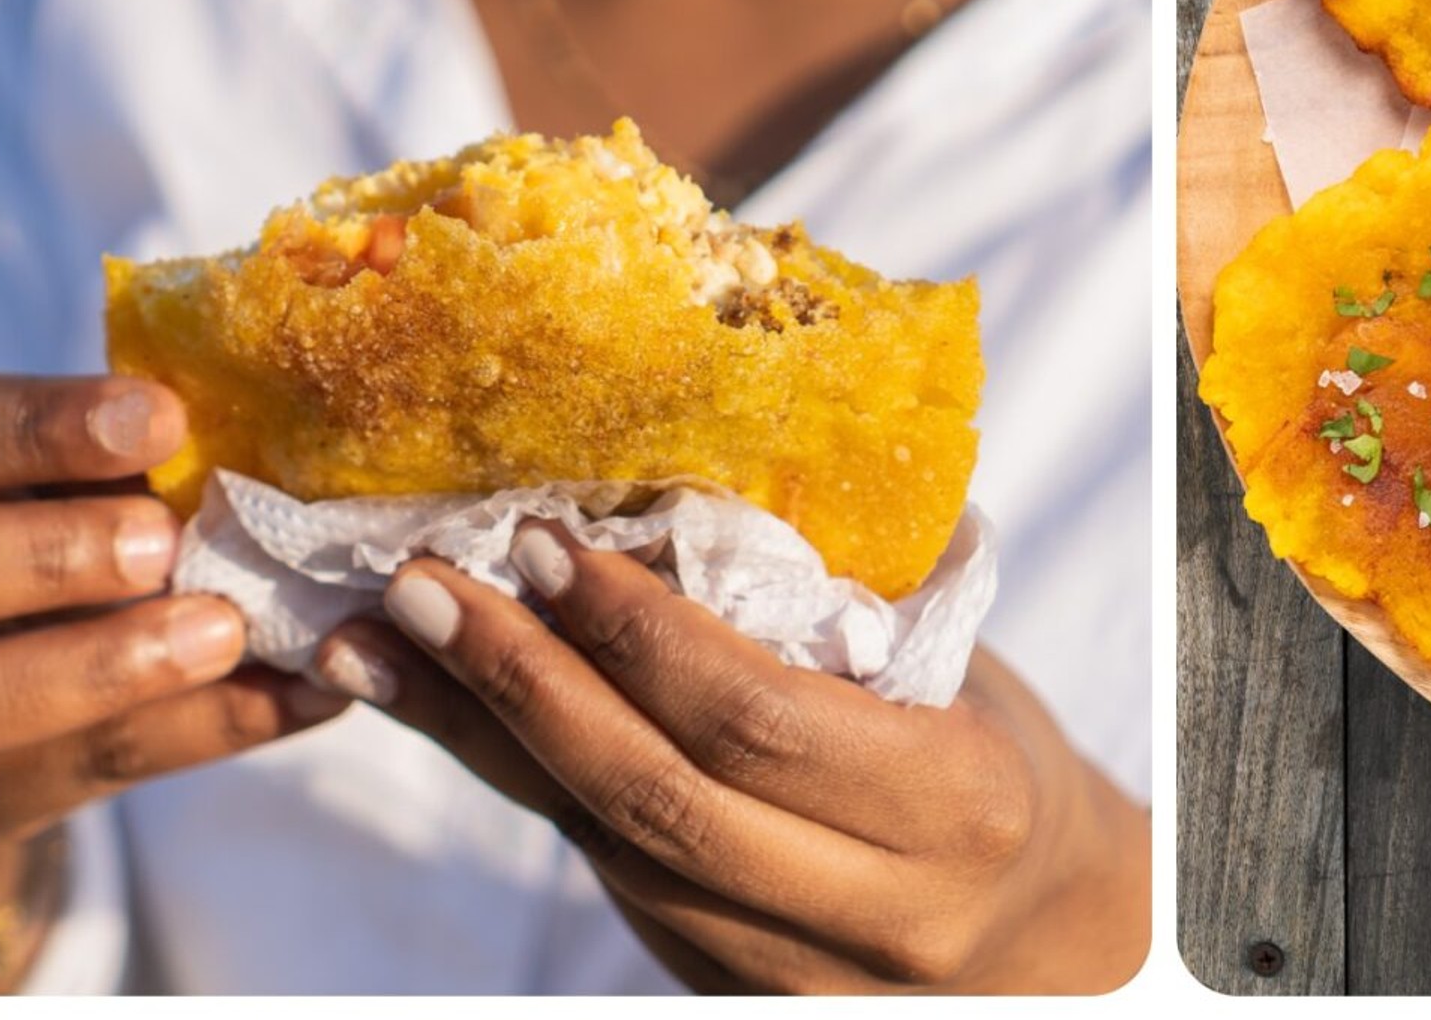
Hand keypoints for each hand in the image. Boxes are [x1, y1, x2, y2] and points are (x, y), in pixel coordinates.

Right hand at [0, 374, 346, 989]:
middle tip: (161, 541)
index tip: (159, 418)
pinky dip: (206, 728)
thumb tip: (215, 424)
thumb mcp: (22, 480)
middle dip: (48, 555)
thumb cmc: (16, 539)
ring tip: (227, 630)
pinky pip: (90, 765)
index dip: (34, 429)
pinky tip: (303, 694)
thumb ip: (86, 458)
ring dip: (112, 664)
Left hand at [310, 521, 1148, 992]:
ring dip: (481, 737)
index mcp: (954, 808)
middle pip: (656, 797)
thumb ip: (838, 606)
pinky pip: (606, 877)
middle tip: (424, 582)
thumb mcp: (958, 675)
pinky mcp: (726, 992)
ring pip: (607, 848)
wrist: (1046, 941)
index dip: (639, 633)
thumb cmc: (999, 763)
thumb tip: (689, 463)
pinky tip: (441, 709)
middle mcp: (872, 910)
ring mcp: (790, 973)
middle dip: (522, 682)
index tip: (549, 541)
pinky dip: (516, 782)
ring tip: (384, 641)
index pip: (759, 719)